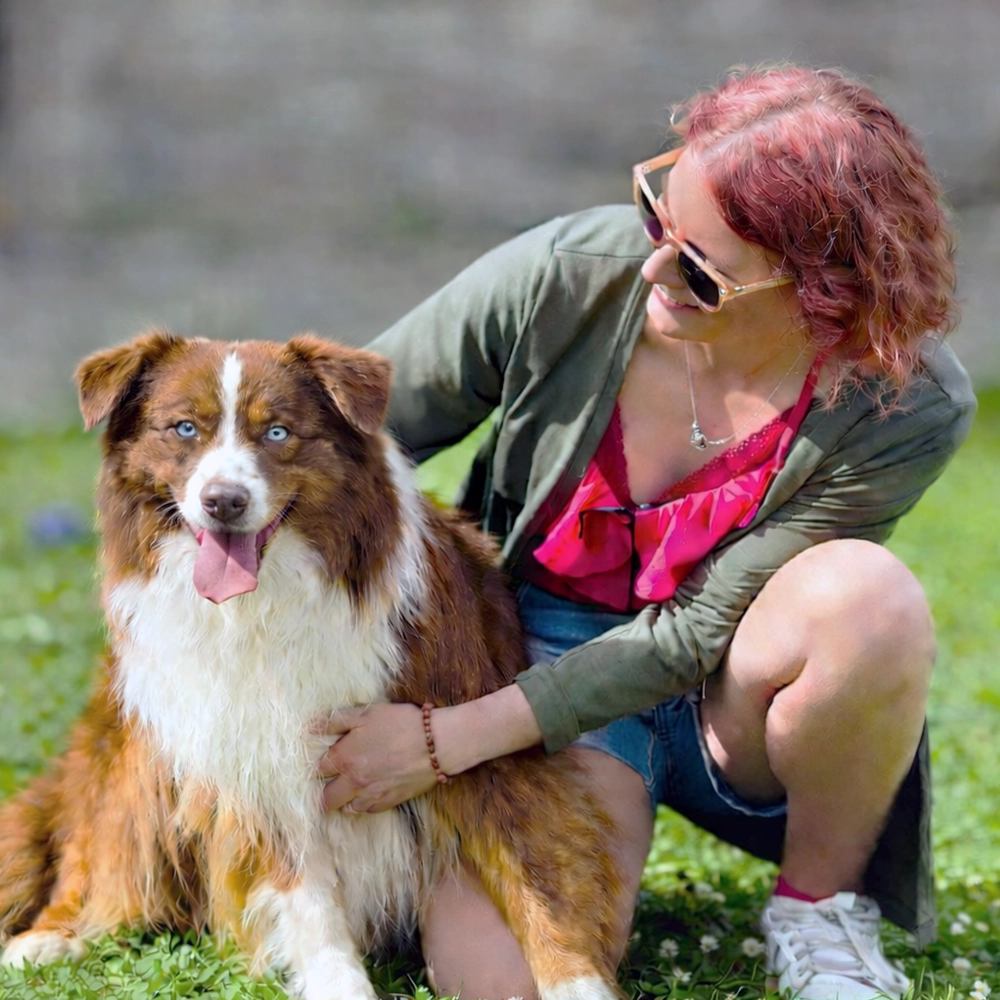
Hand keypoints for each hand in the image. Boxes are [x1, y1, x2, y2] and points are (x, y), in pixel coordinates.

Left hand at [316, 703, 438, 813]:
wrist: (436, 743)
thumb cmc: (401, 723)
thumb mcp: (367, 713)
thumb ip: (335, 721)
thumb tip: (309, 727)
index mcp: (344, 758)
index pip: (317, 770)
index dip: (318, 765)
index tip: (321, 763)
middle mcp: (353, 782)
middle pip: (326, 798)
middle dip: (323, 791)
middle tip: (328, 783)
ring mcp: (370, 796)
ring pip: (345, 808)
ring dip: (343, 800)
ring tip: (347, 790)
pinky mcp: (388, 803)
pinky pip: (366, 812)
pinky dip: (362, 805)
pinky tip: (367, 794)